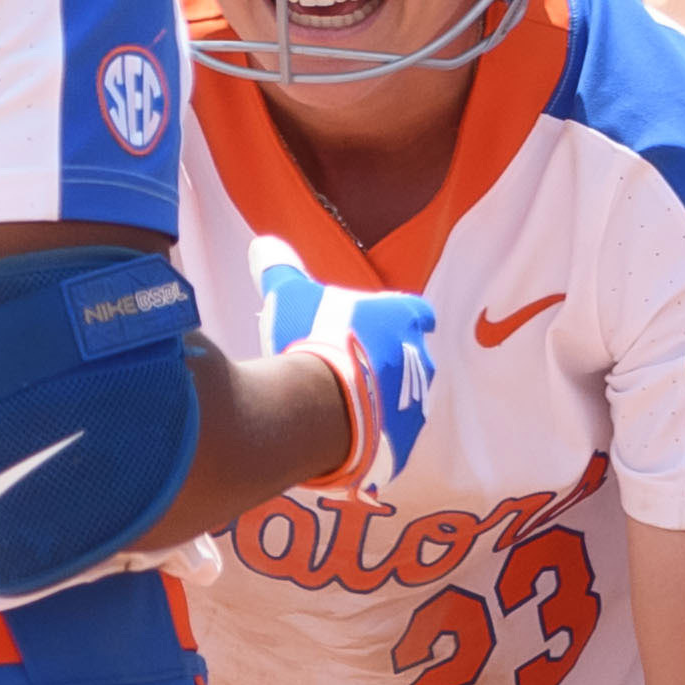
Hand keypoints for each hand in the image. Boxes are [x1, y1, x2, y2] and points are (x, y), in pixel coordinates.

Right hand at [253, 237, 441, 494]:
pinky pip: (392, 440)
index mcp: (404, 319)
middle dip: (387, 362)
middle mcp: (420, 359)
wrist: (323, 406)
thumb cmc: (312, 341)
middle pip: (411, 357)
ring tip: (347, 404)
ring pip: (405, 399)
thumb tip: (263, 242)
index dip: (401, 317)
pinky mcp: (404, 442)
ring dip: (382, 399)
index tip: (384, 324)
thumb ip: (281, 268)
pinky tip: (347, 436)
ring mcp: (416, 403)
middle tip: (354, 367)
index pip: (416, 312)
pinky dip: (374, 437)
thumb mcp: (290, 295)